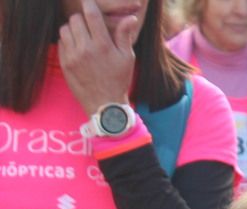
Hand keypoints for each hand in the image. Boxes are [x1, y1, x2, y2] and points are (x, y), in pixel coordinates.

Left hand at [58, 0, 138, 117]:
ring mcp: (72, 56)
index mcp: (103, 45)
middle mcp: (85, 48)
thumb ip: (124, 36)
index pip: (91, 15)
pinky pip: (61, 42)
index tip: (89, 3)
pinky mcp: (64, 63)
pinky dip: (68, 41)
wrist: (104, 105)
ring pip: (65, 29)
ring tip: (82, 36)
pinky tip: (77, 48)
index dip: (89, 5)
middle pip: (75, 19)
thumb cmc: (119, 80)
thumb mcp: (127, 58)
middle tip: (89, 25)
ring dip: (73, 29)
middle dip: (82, 19)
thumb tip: (130, 17)